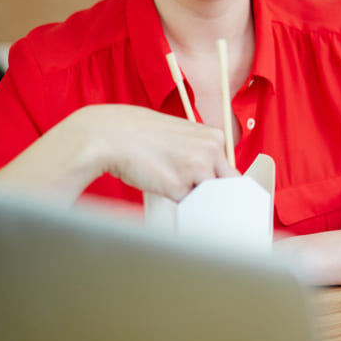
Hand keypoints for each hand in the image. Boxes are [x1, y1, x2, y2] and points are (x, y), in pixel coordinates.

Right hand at [21, 103, 238, 201]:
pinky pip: (186, 205)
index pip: (229, 171)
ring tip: (170, 184)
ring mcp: (196, 169)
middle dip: (212, 195)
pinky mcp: (178, 187)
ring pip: (208, 198)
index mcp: (214, 137)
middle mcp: (210, 151)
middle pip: (226, 187)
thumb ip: (200, 153)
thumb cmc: (140, 135)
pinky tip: (159, 187)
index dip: (218, 184)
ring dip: (193, 199)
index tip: (212, 193)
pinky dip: (175, 203)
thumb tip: (211, 178)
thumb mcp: (181, 136)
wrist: (111, 135)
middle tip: (193, 195)